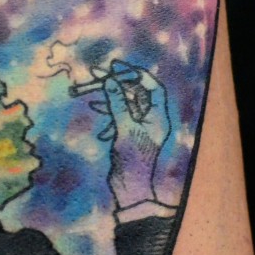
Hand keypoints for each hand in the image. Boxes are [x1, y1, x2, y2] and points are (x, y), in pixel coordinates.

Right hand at [93, 60, 170, 209]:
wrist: (129, 188)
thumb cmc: (132, 159)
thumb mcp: (124, 127)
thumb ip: (117, 102)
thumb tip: (110, 80)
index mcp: (159, 117)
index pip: (153, 87)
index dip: (137, 74)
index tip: (119, 67)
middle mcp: (153, 120)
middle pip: (138, 93)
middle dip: (120, 83)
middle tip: (101, 73)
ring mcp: (142, 128)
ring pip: (127, 103)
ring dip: (112, 96)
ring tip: (94, 88)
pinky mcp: (130, 135)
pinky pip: (121, 115)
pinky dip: (110, 110)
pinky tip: (96, 107)